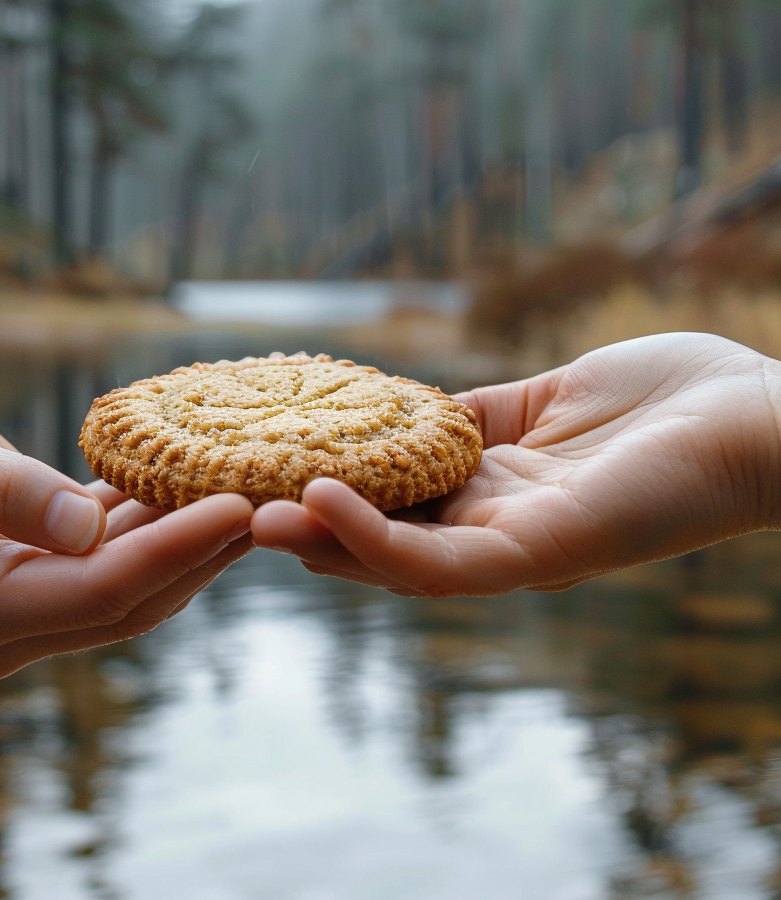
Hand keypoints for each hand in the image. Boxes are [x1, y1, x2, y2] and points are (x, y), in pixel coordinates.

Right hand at [0, 352, 252, 678]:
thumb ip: (1, 487)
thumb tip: (86, 529)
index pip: (105, 586)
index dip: (180, 547)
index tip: (245, 503)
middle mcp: (1, 627)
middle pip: (134, 598)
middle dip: (207, 550)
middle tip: (278, 497)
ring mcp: (21, 611)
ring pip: (135, 586)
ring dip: (196, 541)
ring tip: (261, 489)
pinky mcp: (34, 581)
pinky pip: (114, 562)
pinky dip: (159, 527)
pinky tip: (201, 483)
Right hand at [250, 334, 780, 595]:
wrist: (758, 415)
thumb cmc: (667, 398)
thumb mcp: (546, 398)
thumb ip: (478, 414)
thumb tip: (411, 406)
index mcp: (494, 493)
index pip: (392, 499)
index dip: (329, 486)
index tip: (267, 464)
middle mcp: (493, 529)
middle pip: (382, 539)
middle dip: (307, 525)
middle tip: (232, 504)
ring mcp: (513, 547)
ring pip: (396, 562)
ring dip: (319, 541)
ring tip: (251, 513)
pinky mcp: (537, 554)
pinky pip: (439, 561)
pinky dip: (375, 539)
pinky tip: (320, 503)